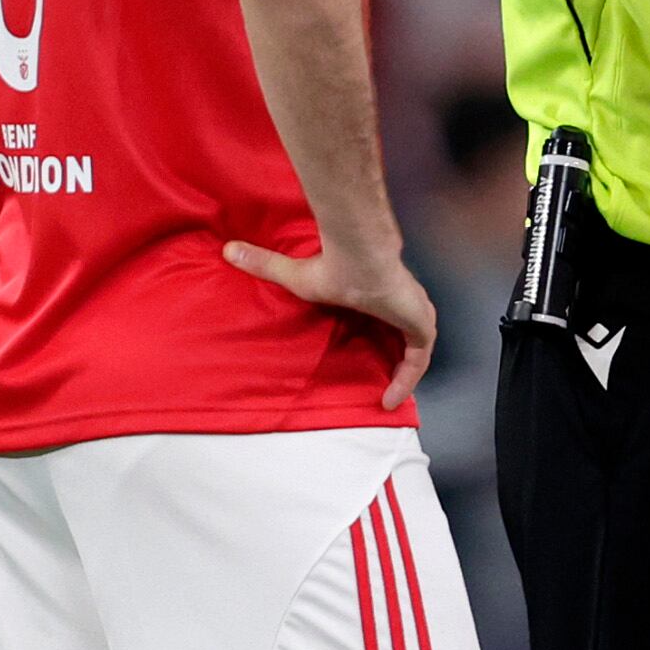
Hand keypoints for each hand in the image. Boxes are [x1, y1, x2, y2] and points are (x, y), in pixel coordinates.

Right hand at [225, 235, 438, 404]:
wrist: (360, 256)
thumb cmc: (333, 267)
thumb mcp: (294, 276)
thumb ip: (265, 265)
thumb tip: (228, 250)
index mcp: (380, 292)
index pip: (385, 317)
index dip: (379, 337)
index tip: (366, 358)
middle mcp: (404, 301)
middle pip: (404, 336)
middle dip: (395, 359)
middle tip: (381, 384)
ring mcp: (417, 312)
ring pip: (414, 351)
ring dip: (402, 373)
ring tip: (386, 397)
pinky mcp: (422, 325)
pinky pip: (418, 360)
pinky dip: (406, 380)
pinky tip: (389, 400)